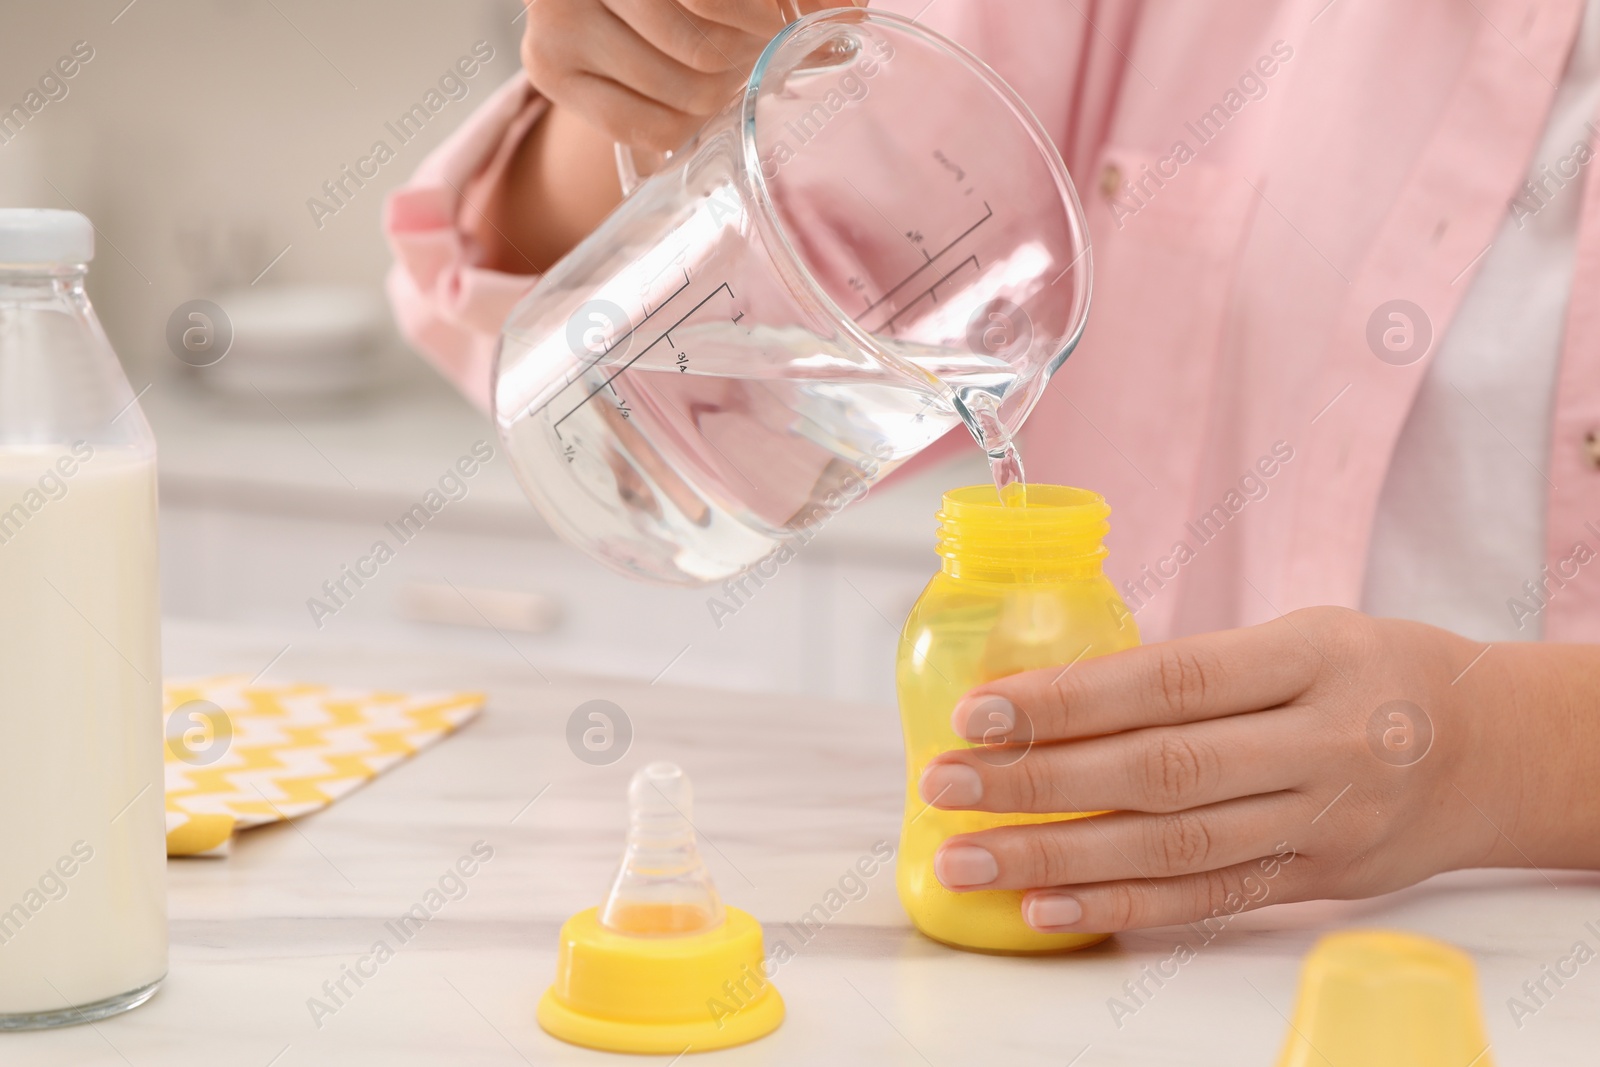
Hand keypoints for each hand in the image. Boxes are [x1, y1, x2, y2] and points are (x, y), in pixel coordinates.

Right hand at [518, 0, 849, 152]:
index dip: (758, 20)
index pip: (712, 2)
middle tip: (754, 57)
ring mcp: (557, 16)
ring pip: (679, 89)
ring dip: (720, 95)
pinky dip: (682, 128)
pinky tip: (692, 108)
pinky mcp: (547, 66)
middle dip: (744, 61)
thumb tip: (850, 16)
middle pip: (702, 47)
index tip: (778, 27)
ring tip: (725, 78)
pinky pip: (640, 124)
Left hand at [917, 607, 1583, 933]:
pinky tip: (1045, 907)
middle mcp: (1321, 744)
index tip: (979, 713)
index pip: (1169, 680)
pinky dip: (1120, 907)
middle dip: (1037, 783)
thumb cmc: (1370, 672)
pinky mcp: (1316, 882)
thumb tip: (1051, 694)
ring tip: (968, 859)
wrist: (1490, 750)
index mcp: (1311, 657)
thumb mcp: (1302, 634)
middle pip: (1159, 771)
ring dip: (1055, 857)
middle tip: (944, 787)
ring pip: (1171, 847)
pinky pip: (1207, 901)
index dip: (1067, 701)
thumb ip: (1195, 668)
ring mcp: (1322, 823)